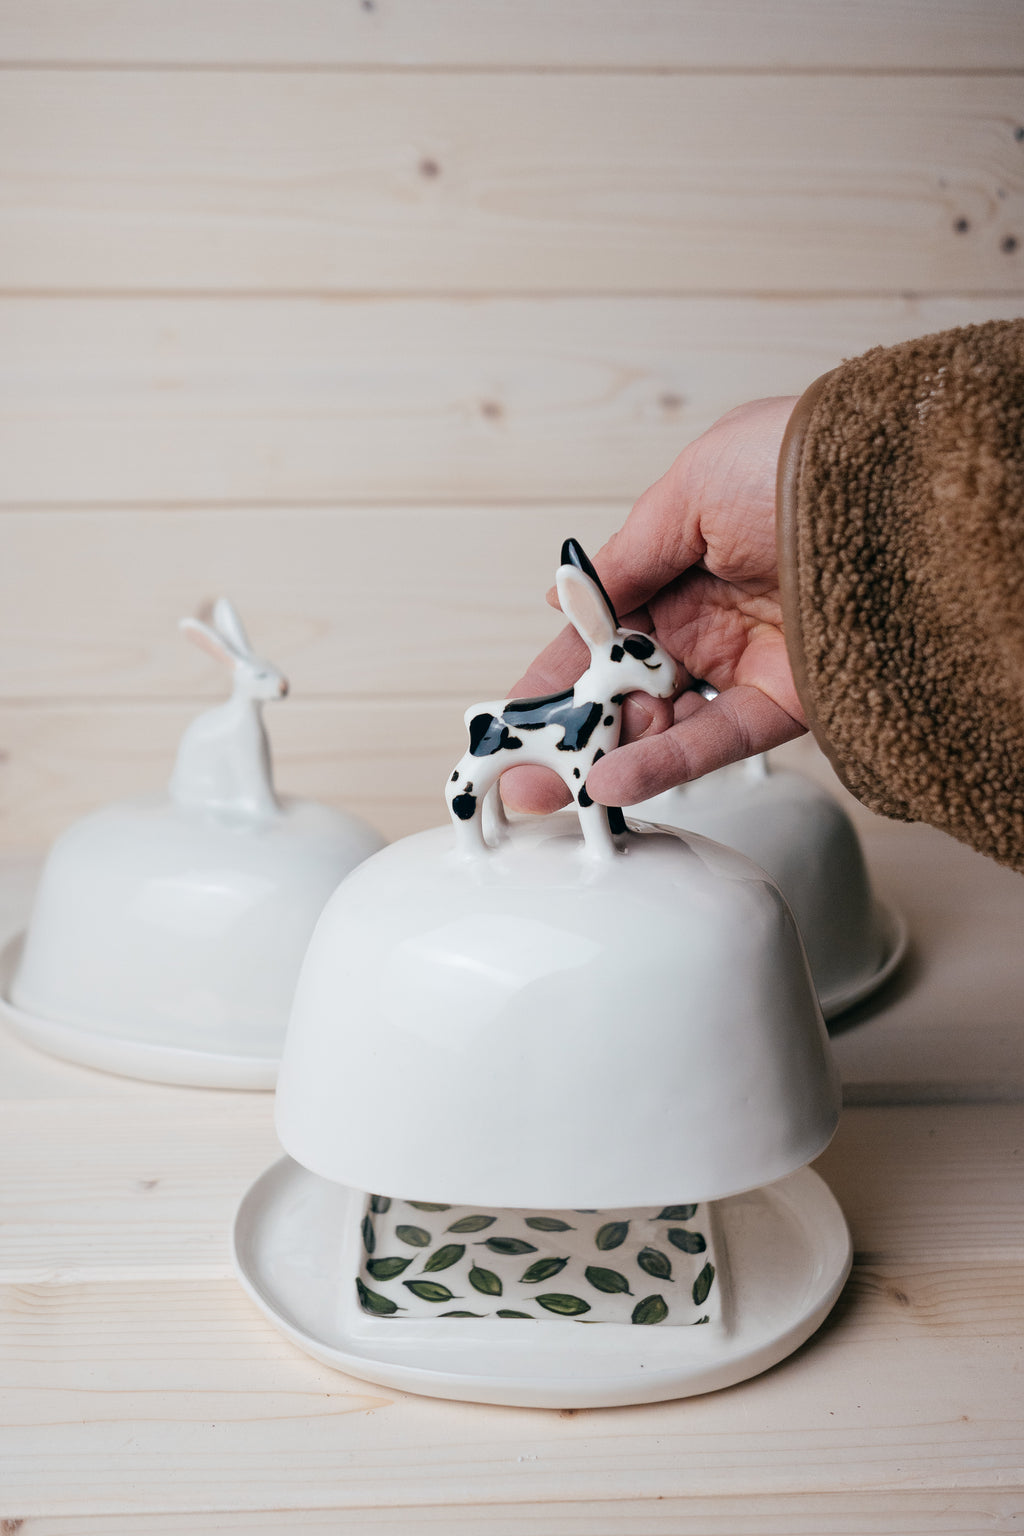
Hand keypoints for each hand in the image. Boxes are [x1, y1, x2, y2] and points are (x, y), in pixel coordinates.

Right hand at [501, 396, 806, 814]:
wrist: (902, 493)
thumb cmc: (804, 460)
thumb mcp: (691, 486)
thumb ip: (626, 555)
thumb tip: (566, 597)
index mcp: (680, 561)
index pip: (600, 629)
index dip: (553, 674)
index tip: (514, 715)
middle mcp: (711, 615)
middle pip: (622, 687)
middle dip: (568, 733)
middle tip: (523, 772)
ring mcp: (746, 660)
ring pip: (661, 722)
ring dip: (606, 755)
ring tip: (558, 783)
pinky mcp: (788, 702)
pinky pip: (715, 741)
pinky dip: (663, 764)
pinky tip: (614, 780)